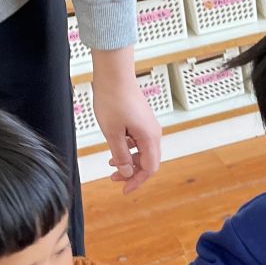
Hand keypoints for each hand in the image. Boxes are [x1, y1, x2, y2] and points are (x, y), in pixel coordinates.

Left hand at [90, 64, 161, 192]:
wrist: (114, 74)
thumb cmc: (112, 99)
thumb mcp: (112, 133)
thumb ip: (121, 155)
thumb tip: (127, 172)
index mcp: (149, 138)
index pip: (149, 168)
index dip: (137, 181)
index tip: (124, 190)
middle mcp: (154, 133)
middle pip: (148, 161)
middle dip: (132, 173)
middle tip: (114, 178)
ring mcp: (149, 126)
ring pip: (143, 151)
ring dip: (129, 161)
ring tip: (111, 164)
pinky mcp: (142, 120)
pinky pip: (139, 141)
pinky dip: (129, 149)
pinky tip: (115, 147)